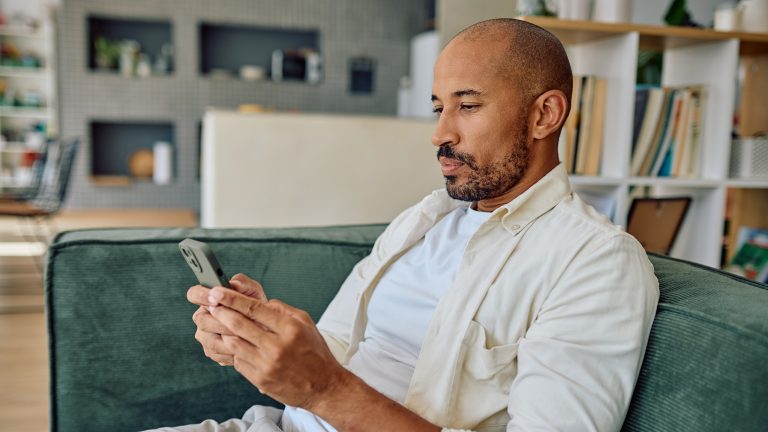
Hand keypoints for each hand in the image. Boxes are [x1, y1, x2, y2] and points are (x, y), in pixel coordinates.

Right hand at [187, 274, 267, 365]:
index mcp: (207, 299)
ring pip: (210, 339)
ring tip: (246, 334)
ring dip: (228, 337)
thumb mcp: (253, 292)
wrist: (265, 329)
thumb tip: (233, 284)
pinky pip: (216, 353)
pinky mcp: (212, 351)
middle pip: (202, 320)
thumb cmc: (256, 306)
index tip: (215, 299)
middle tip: (240, 321)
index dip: (201, 296)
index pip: (194, 294)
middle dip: (222, 321)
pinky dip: (231, 350)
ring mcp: (205, 336)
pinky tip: (245, 347)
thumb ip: (243, 283)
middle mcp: (203, 317)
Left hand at [207, 287, 348, 409]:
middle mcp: (277, 346)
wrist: (324, 386)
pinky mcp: (260, 380)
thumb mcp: (306, 323)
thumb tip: (261, 303)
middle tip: (210, 304)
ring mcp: (267, 364)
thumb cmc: (315, 352)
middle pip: (239, 325)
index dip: (232, 299)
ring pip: (234, 344)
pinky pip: (238, 360)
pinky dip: (233, 350)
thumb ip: (283, 310)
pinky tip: (232, 343)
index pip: (254, 309)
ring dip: (222, 331)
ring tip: (215, 322)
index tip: (217, 292)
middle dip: (221, 312)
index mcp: (289, 328)